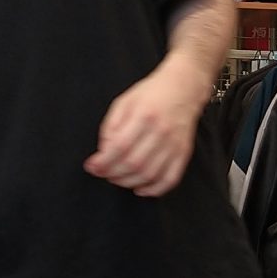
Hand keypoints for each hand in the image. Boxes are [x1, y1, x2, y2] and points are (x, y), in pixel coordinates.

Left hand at [85, 56, 210, 197]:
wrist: (184, 88)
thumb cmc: (151, 94)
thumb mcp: (124, 102)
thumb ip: (111, 126)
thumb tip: (104, 152)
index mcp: (144, 115)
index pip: (120, 147)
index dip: (103, 161)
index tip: (91, 166)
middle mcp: (161, 131)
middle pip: (134, 163)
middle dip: (112, 173)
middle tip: (102, 173)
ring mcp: (174, 144)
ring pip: (150, 174)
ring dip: (128, 182)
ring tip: (117, 178)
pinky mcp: (184, 153)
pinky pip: (170, 179)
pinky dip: (154, 189)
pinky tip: (140, 188)